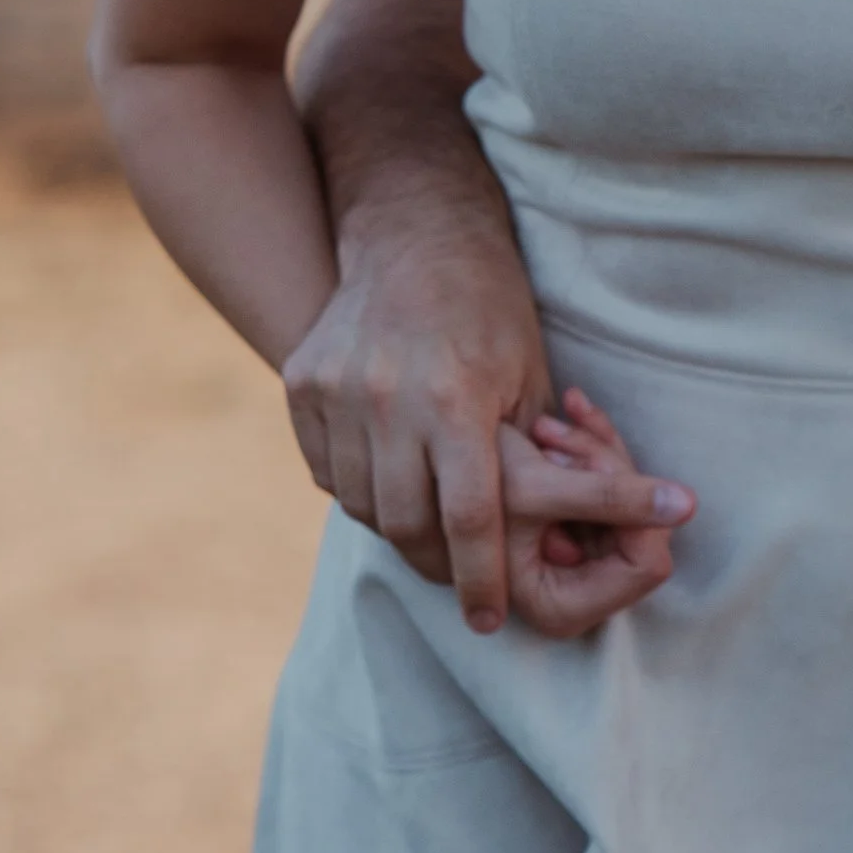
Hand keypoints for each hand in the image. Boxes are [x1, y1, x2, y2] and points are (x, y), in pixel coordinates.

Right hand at [283, 210, 687, 634]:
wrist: (415, 233)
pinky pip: (327, 471)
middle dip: (437, 563)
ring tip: (427, 528)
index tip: (490, 619)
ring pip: (360, 504)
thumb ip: (532, 461)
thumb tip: (550, 541)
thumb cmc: (491, 306)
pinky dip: (358, 489)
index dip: (482, 579)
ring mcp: (335, 392)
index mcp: (455, 399)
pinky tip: (389, 479)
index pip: (468, 520)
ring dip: (396, 527)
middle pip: (405, 524)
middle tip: (458, 578)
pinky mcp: (302, 386)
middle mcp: (386, 399)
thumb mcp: (529, 377)